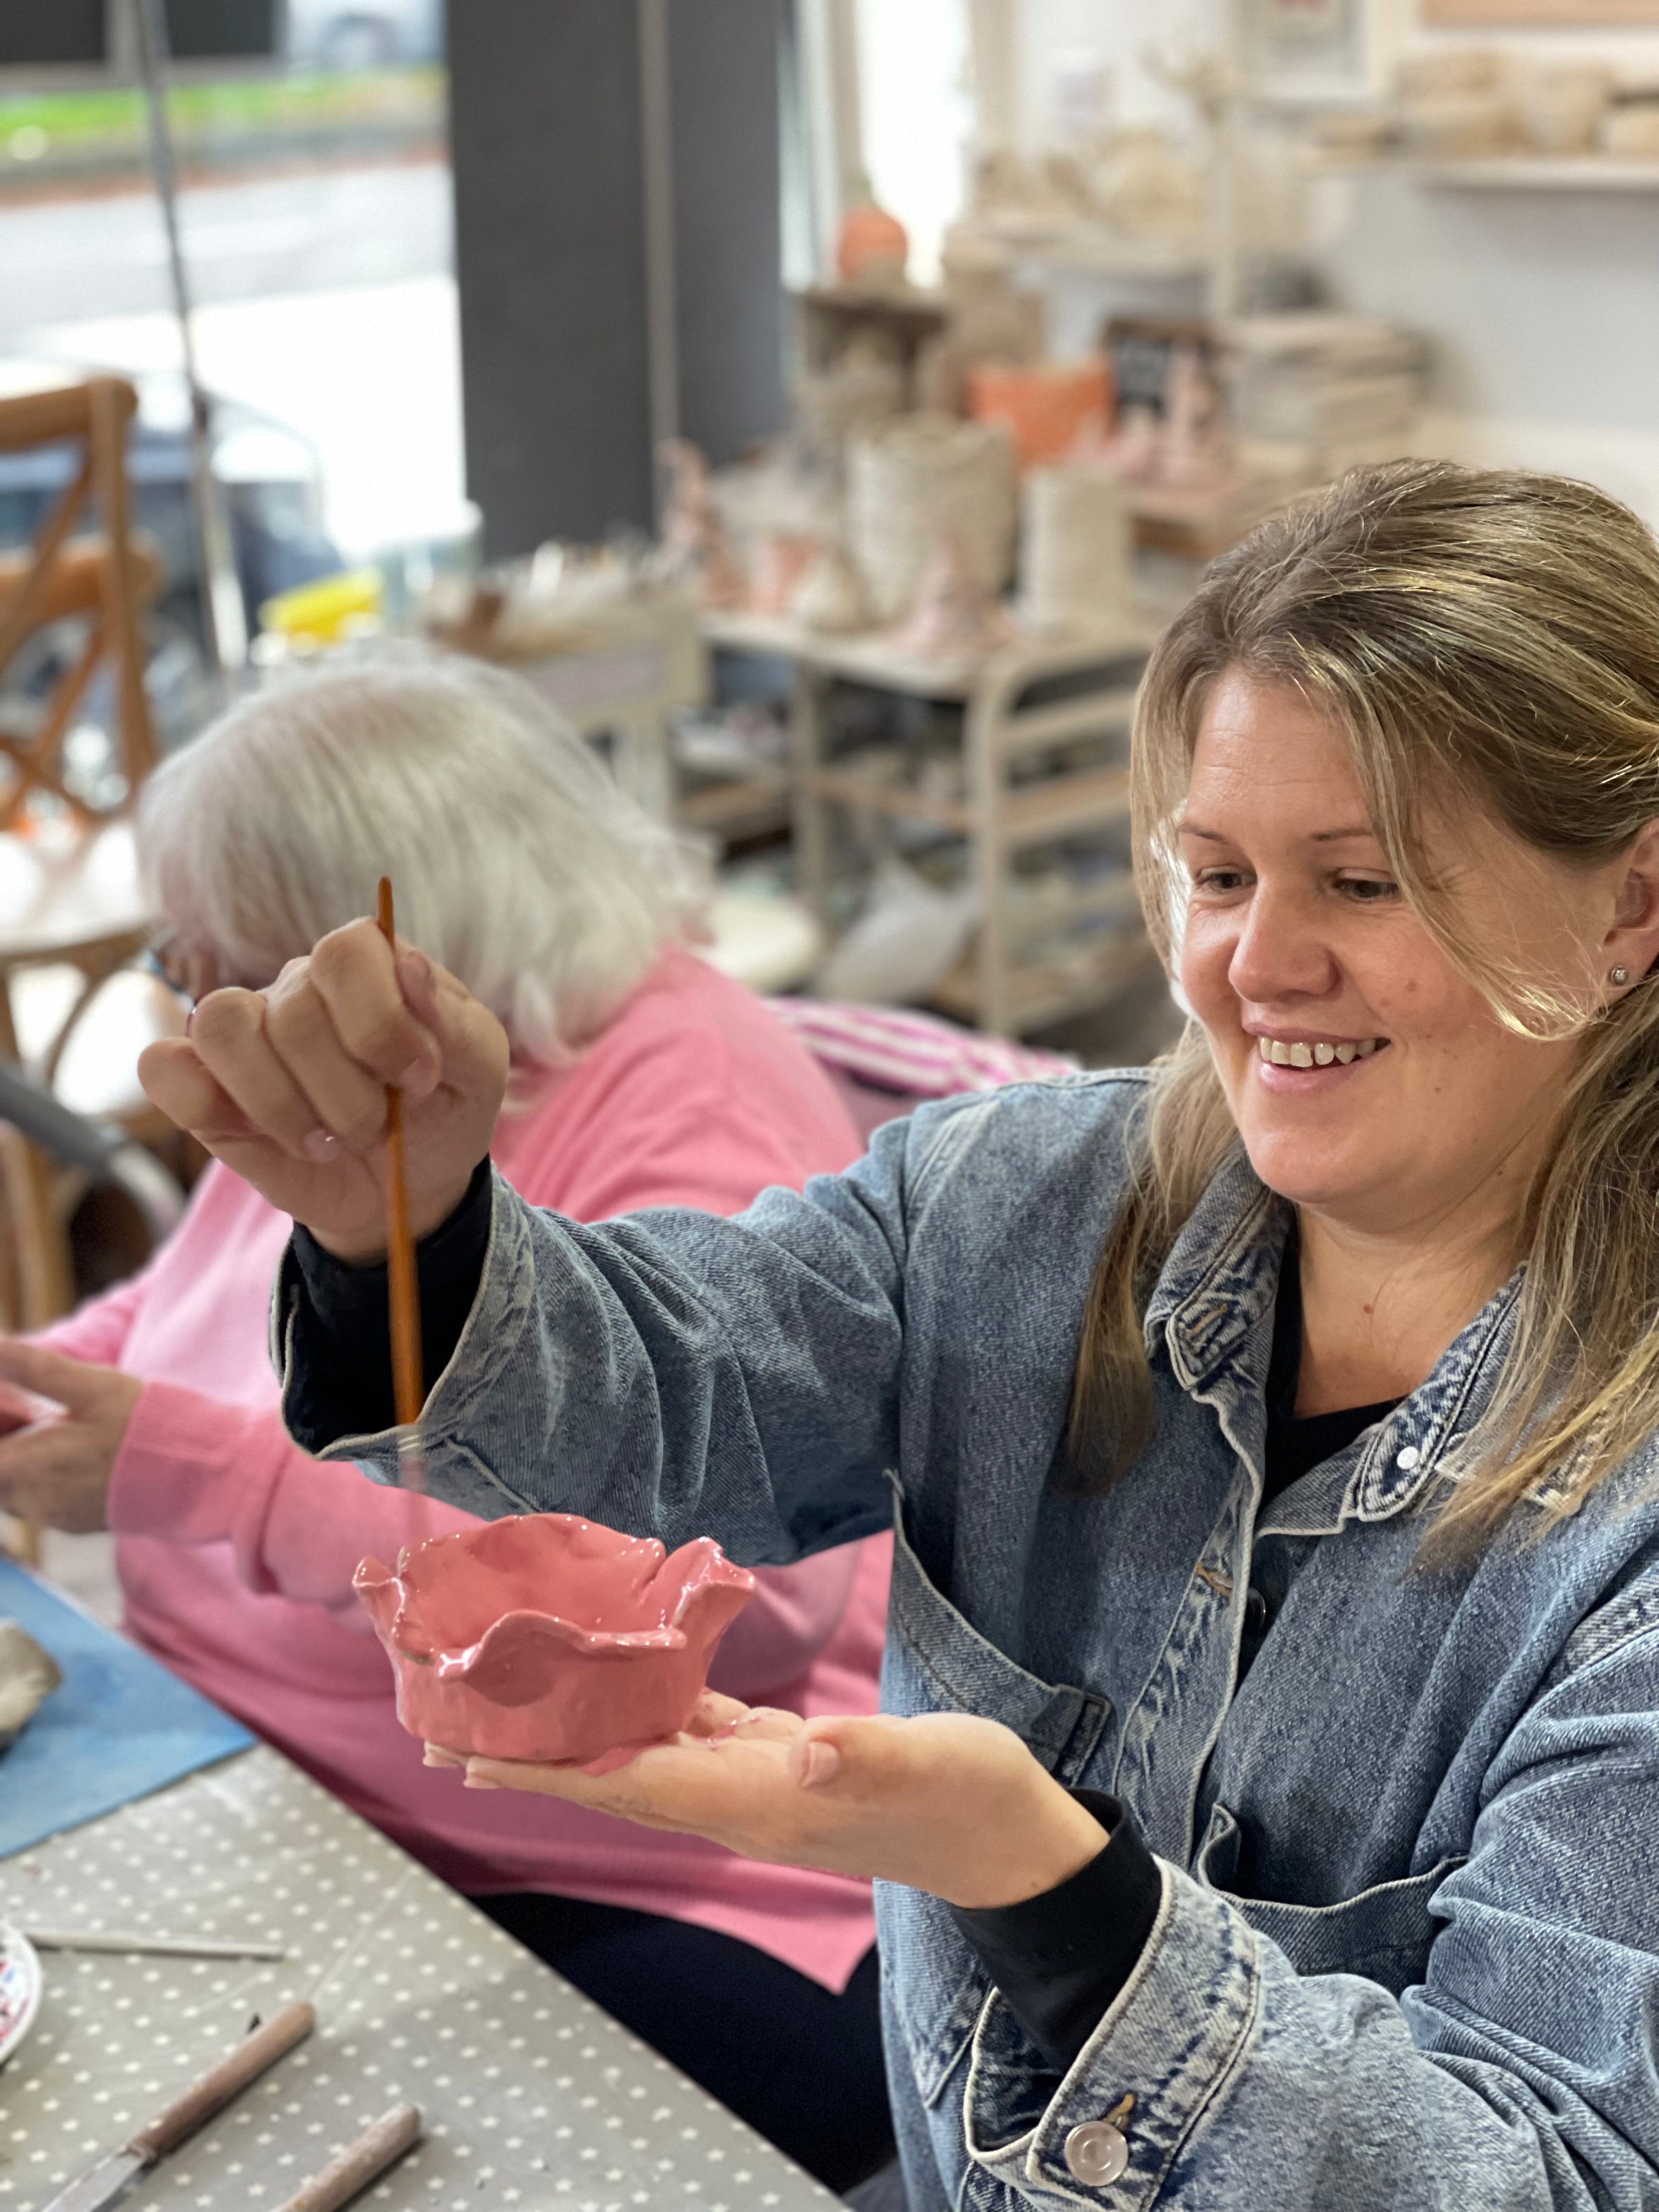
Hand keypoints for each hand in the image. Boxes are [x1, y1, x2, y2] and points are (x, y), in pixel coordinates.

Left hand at [0, 1340, 142, 1533]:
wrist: (202, 1477)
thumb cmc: (149, 1428)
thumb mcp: (94, 1386)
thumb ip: (36, 1369)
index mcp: (25, 1467)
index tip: (14, 1403)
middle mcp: (32, 1501)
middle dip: (8, 1440)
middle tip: (36, 1410)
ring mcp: (55, 1516)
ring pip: (15, 1487)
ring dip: (25, 1458)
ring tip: (61, 1427)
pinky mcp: (77, 1522)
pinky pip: (44, 1498)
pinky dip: (48, 1475)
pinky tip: (80, 1452)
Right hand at [138, 919, 509, 1260]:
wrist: (407, 1186)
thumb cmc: (444, 1112)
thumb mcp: (479, 1072)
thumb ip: (453, 1022)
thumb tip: (410, 965)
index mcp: (367, 965)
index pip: (346, 952)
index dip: (382, 1024)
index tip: (419, 1079)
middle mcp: (297, 987)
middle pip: (294, 1011)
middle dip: (346, 1091)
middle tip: (374, 1129)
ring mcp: (245, 1034)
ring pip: (223, 1027)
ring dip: (283, 1103)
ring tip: (325, 1140)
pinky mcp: (204, 1088)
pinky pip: (164, 1068)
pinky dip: (203, 1101)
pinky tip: (260, 1136)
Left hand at [427, 1693, 1108, 1910]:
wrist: (1010, 1841)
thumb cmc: (972, 1799)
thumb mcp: (930, 1765)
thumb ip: (865, 1758)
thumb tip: (801, 1752)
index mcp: (764, 1801)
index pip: (636, 1782)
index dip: (554, 1769)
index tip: (475, 1756)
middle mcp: (745, 1802)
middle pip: (618, 1777)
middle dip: (535, 1759)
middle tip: (445, 1735)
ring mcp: (762, 1788)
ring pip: (647, 1756)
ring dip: (579, 1735)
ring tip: (511, 1709)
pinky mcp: (785, 1765)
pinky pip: (695, 1736)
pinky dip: (651, 1707)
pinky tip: (628, 1673)